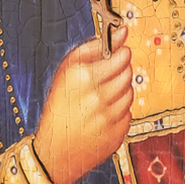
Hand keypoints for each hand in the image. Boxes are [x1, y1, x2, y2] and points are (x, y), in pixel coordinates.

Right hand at [32, 27, 132, 183]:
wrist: (54, 151)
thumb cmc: (58, 107)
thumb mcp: (65, 71)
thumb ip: (93, 48)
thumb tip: (121, 32)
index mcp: (83, 77)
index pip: (121, 56)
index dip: (120, 53)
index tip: (118, 52)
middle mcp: (97, 96)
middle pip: (127, 72)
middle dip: (120, 71)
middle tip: (105, 77)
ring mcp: (108, 117)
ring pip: (130, 92)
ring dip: (120, 92)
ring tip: (101, 98)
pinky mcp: (117, 133)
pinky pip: (128, 113)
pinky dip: (118, 112)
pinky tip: (102, 115)